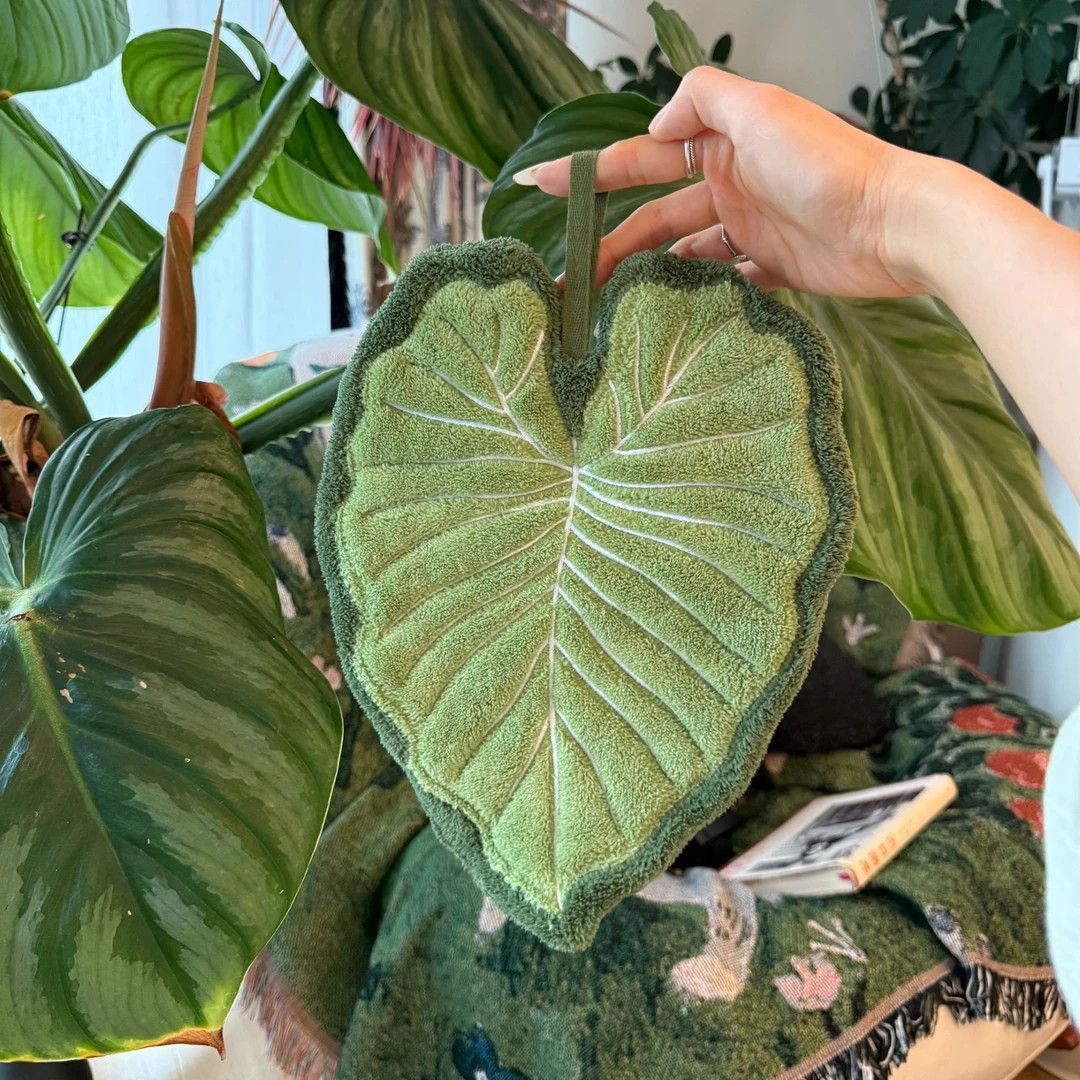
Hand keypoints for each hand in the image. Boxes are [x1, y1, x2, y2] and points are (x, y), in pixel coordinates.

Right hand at [519, 67, 927, 297]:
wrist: (895, 225)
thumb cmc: (829, 166)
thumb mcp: (760, 110)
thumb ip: (703, 101)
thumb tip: (656, 122)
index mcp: (721, 143)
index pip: (641, 156)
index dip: (590, 172)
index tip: (540, 183)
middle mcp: (730, 183)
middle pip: (653, 217)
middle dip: (609, 243)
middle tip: (570, 282)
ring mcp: (750, 227)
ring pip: (680, 253)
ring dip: (645, 275)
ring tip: (608, 309)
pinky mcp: (773, 267)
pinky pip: (721, 280)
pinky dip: (694, 294)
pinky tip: (666, 314)